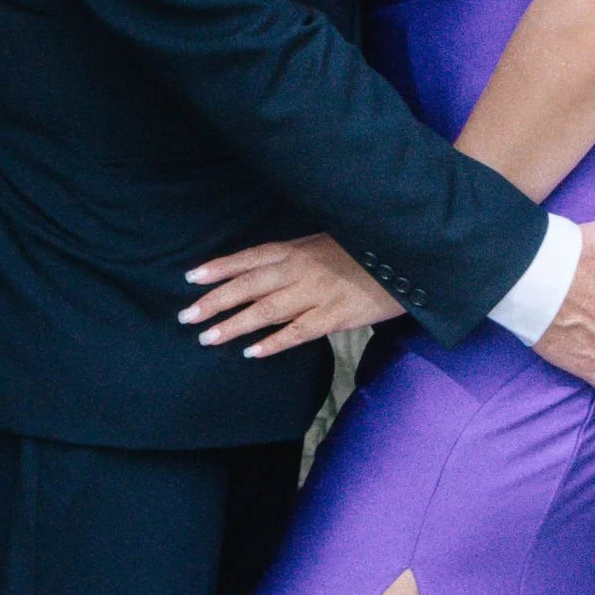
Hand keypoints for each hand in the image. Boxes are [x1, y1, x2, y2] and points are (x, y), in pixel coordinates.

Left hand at [180, 234, 404, 359]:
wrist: (408, 260)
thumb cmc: (367, 252)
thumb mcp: (329, 242)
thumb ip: (299, 256)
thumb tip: (270, 271)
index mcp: (299, 248)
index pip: (250, 258)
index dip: (220, 268)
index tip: (191, 277)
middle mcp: (302, 269)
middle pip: (249, 285)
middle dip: (215, 300)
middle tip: (186, 316)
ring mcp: (317, 293)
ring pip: (266, 310)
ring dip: (234, 324)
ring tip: (207, 336)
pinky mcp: (335, 317)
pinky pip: (298, 332)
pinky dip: (274, 342)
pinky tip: (252, 352)